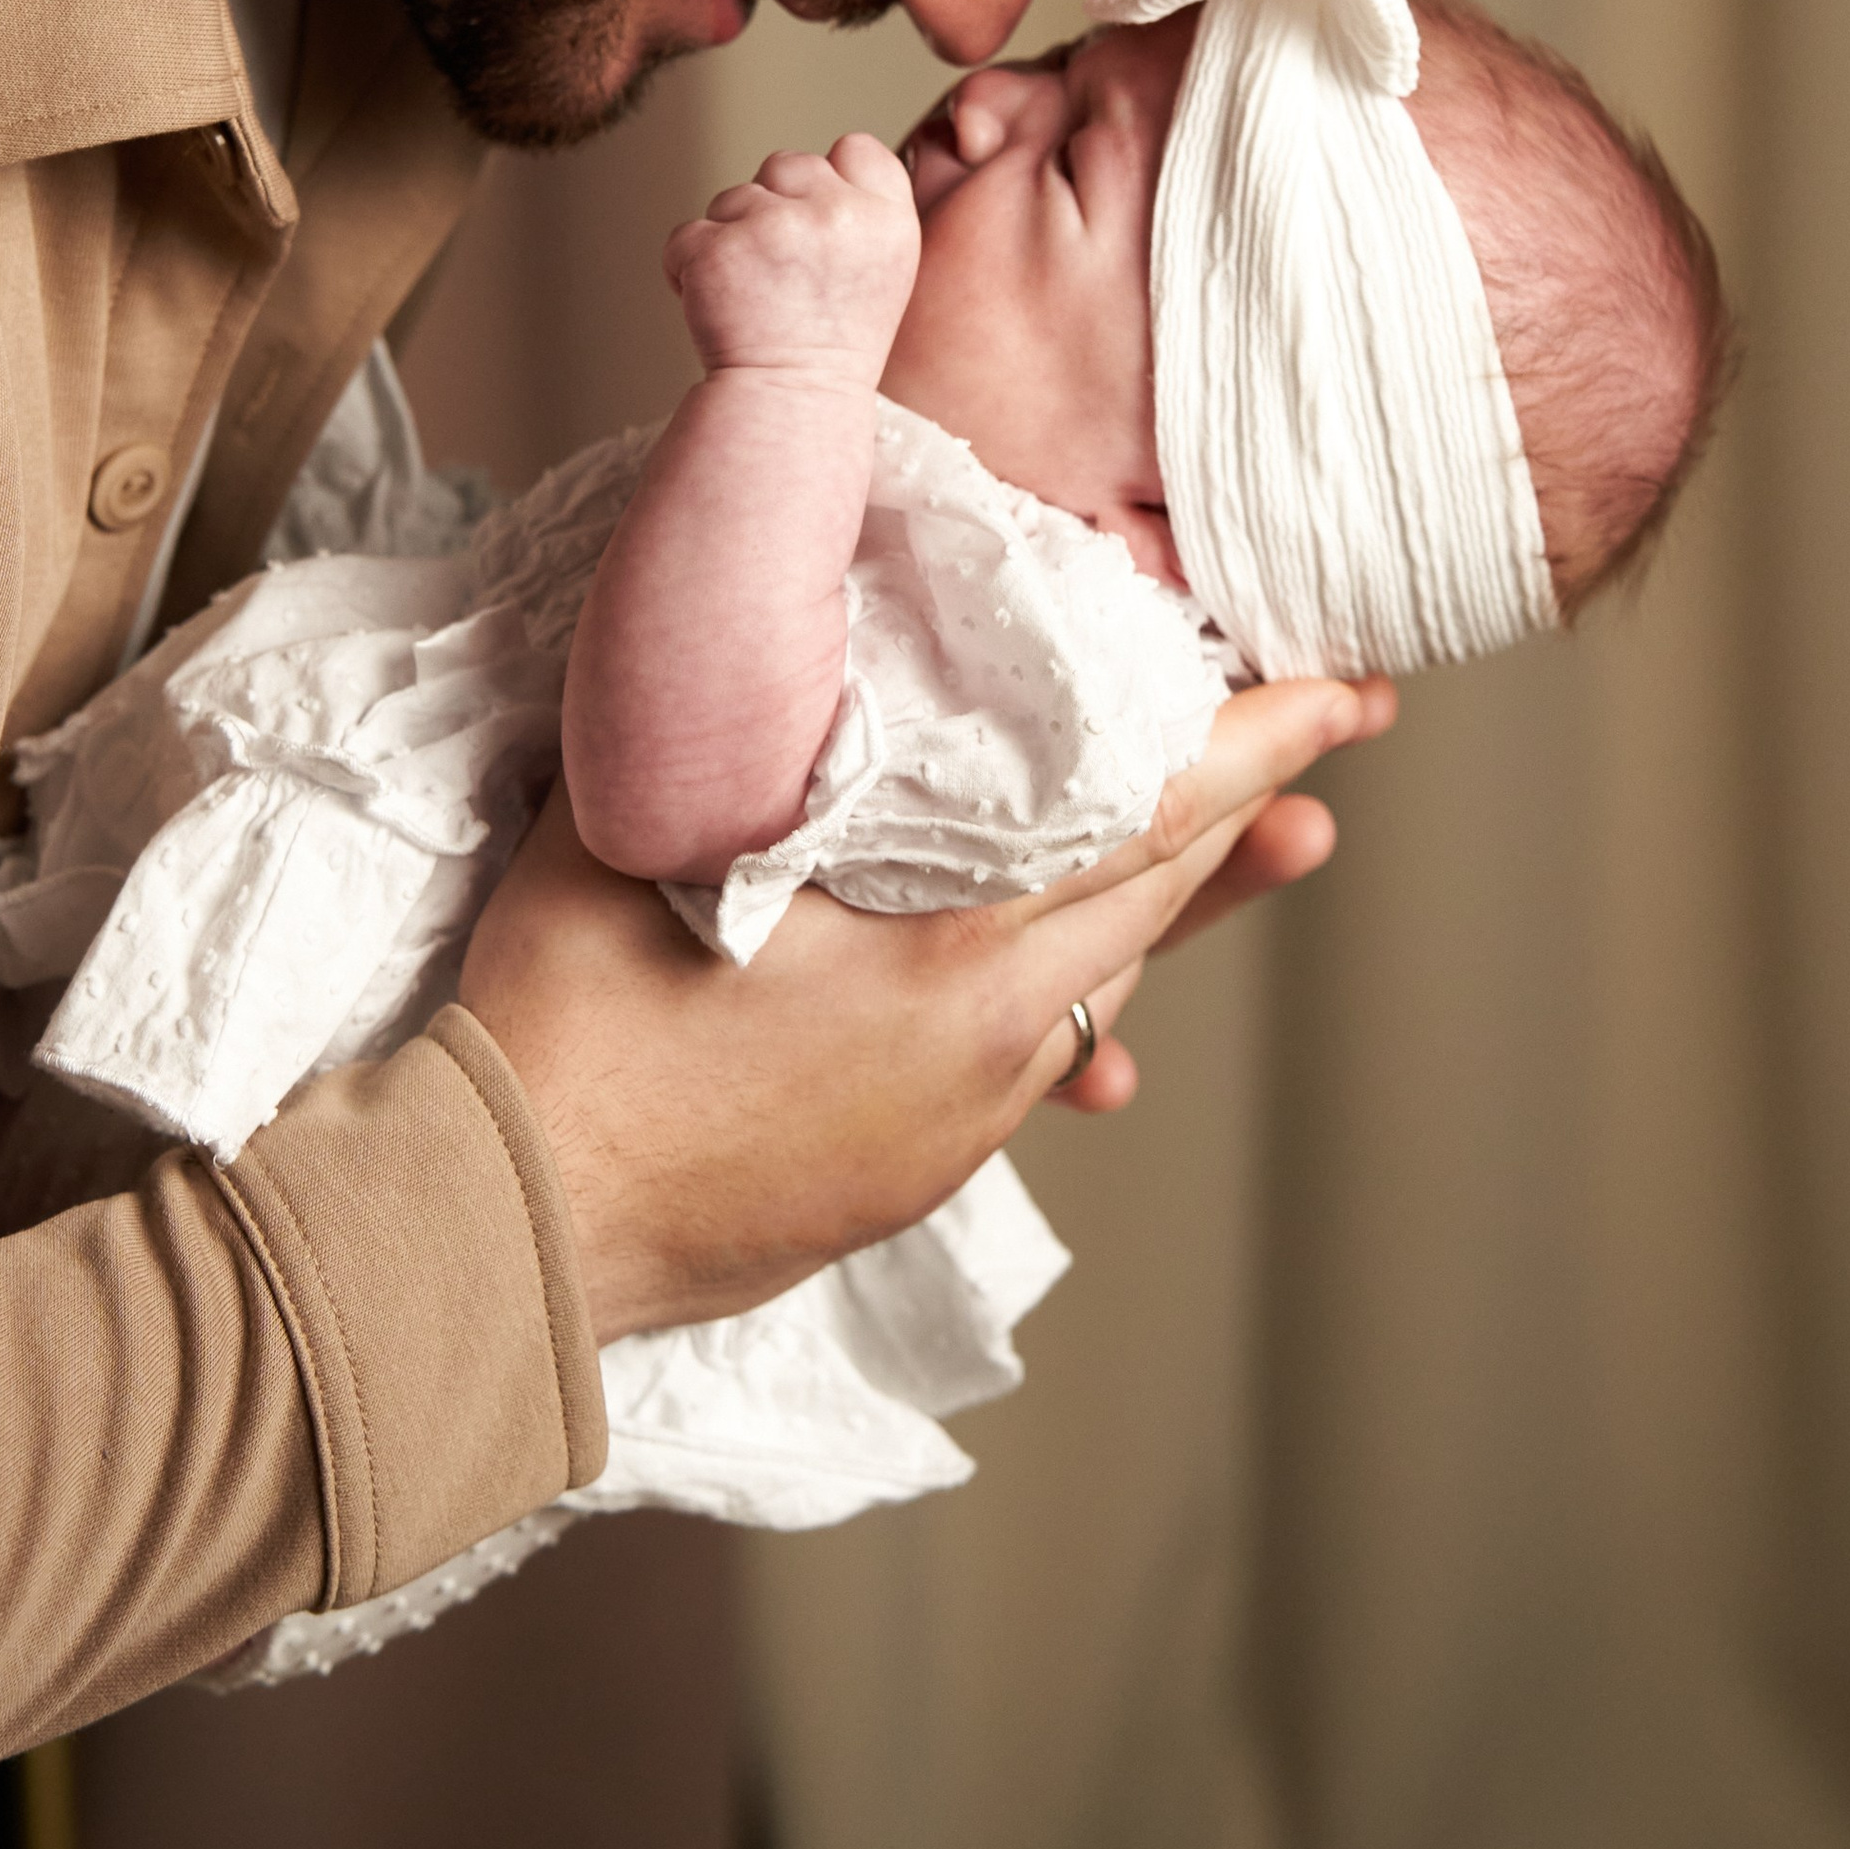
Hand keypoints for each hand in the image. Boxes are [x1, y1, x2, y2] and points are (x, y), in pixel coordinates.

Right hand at [460, 676, 1389, 1339]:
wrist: (500, 1237)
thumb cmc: (567, 1021)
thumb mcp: (654, 824)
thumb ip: (742, 718)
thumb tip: (783, 611)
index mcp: (959, 961)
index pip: (1151, 824)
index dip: (1259, 746)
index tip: (1348, 691)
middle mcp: (989, 1052)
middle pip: (1151, 907)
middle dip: (1245, 817)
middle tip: (1329, 744)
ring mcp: (952, 1127)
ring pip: (1092, 984)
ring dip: (1160, 907)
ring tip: (1248, 846)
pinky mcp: (904, 1173)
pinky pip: (1023, 1057)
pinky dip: (1063, 991)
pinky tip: (1085, 994)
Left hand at [664, 133, 920, 389]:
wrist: (790, 403)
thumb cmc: (834, 341)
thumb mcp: (882, 268)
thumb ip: (859, 210)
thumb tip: (813, 169)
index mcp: (888, 218)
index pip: (857, 147)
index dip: (830, 179)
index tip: (820, 223)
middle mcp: (837, 214)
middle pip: (787, 164)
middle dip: (774, 206)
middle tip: (782, 272)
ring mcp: (774, 227)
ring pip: (732, 198)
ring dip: (731, 239)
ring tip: (754, 296)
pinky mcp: (716, 249)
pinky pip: (688, 235)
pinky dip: (691, 268)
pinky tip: (720, 307)